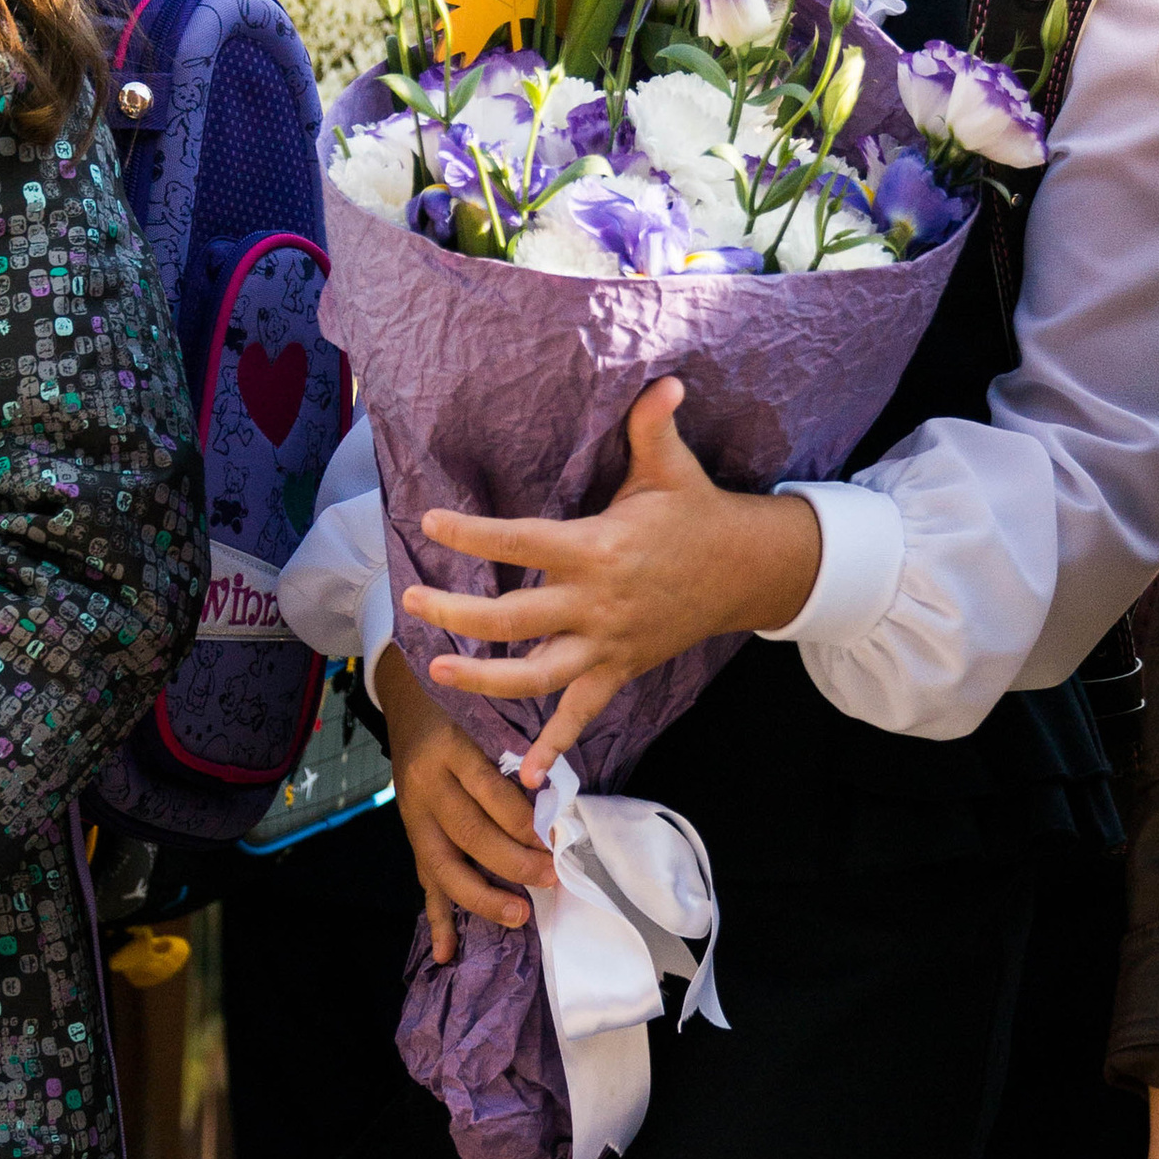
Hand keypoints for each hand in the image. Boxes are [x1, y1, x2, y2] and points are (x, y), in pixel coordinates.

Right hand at [375, 644, 551, 966]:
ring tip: (519, 915)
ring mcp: (413, 816)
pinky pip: (424, 883)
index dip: (525, 822)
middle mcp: (426, 784)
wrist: (406, 706)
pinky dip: (437, 920)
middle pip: (470, 833)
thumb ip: (512, 765)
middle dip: (513, 863)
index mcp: (451, 749)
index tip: (557, 841)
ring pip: (445, 865)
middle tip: (550, 878)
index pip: (492, 793)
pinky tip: (446, 953)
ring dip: (483, 896)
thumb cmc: (460, 714)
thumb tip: (551, 816)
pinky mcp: (411, 837)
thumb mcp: (486, 723)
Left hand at [398, 378, 822, 790]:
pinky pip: (582, 714)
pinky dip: (555, 745)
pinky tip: (526, 777)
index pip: (523, 540)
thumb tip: (662, 380)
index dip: (474, 532)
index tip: (430, 521)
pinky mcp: (620, 670)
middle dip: (459, 613)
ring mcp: (607, 644)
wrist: (746, 570)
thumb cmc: (697, 513)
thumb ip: (654, 425)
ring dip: (487, 680)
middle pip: (515, 616)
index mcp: (598, 547)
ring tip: (440, 675)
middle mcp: (597, 603)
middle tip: (412, 601)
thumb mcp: (673, 466)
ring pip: (537, 674)